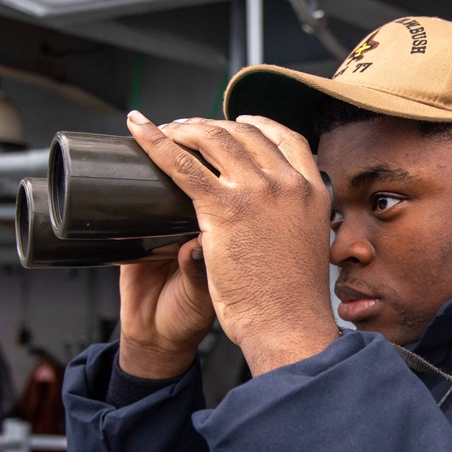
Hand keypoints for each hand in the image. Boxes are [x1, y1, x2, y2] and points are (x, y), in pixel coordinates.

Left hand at [125, 111, 339, 375]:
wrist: (287, 327)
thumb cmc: (293, 301)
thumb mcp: (307, 247)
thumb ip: (292, 224)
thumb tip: (275, 217)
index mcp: (313, 193)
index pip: (288, 139)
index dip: (259, 126)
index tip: (240, 124)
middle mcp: (289, 185)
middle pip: (246, 133)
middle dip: (213, 125)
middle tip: (189, 131)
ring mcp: (257, 193)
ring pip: (214, 139)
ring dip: (185, 128)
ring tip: (166, 131)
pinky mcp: (224, 210)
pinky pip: (182, 165)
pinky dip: (156, 142)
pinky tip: (138, 129)